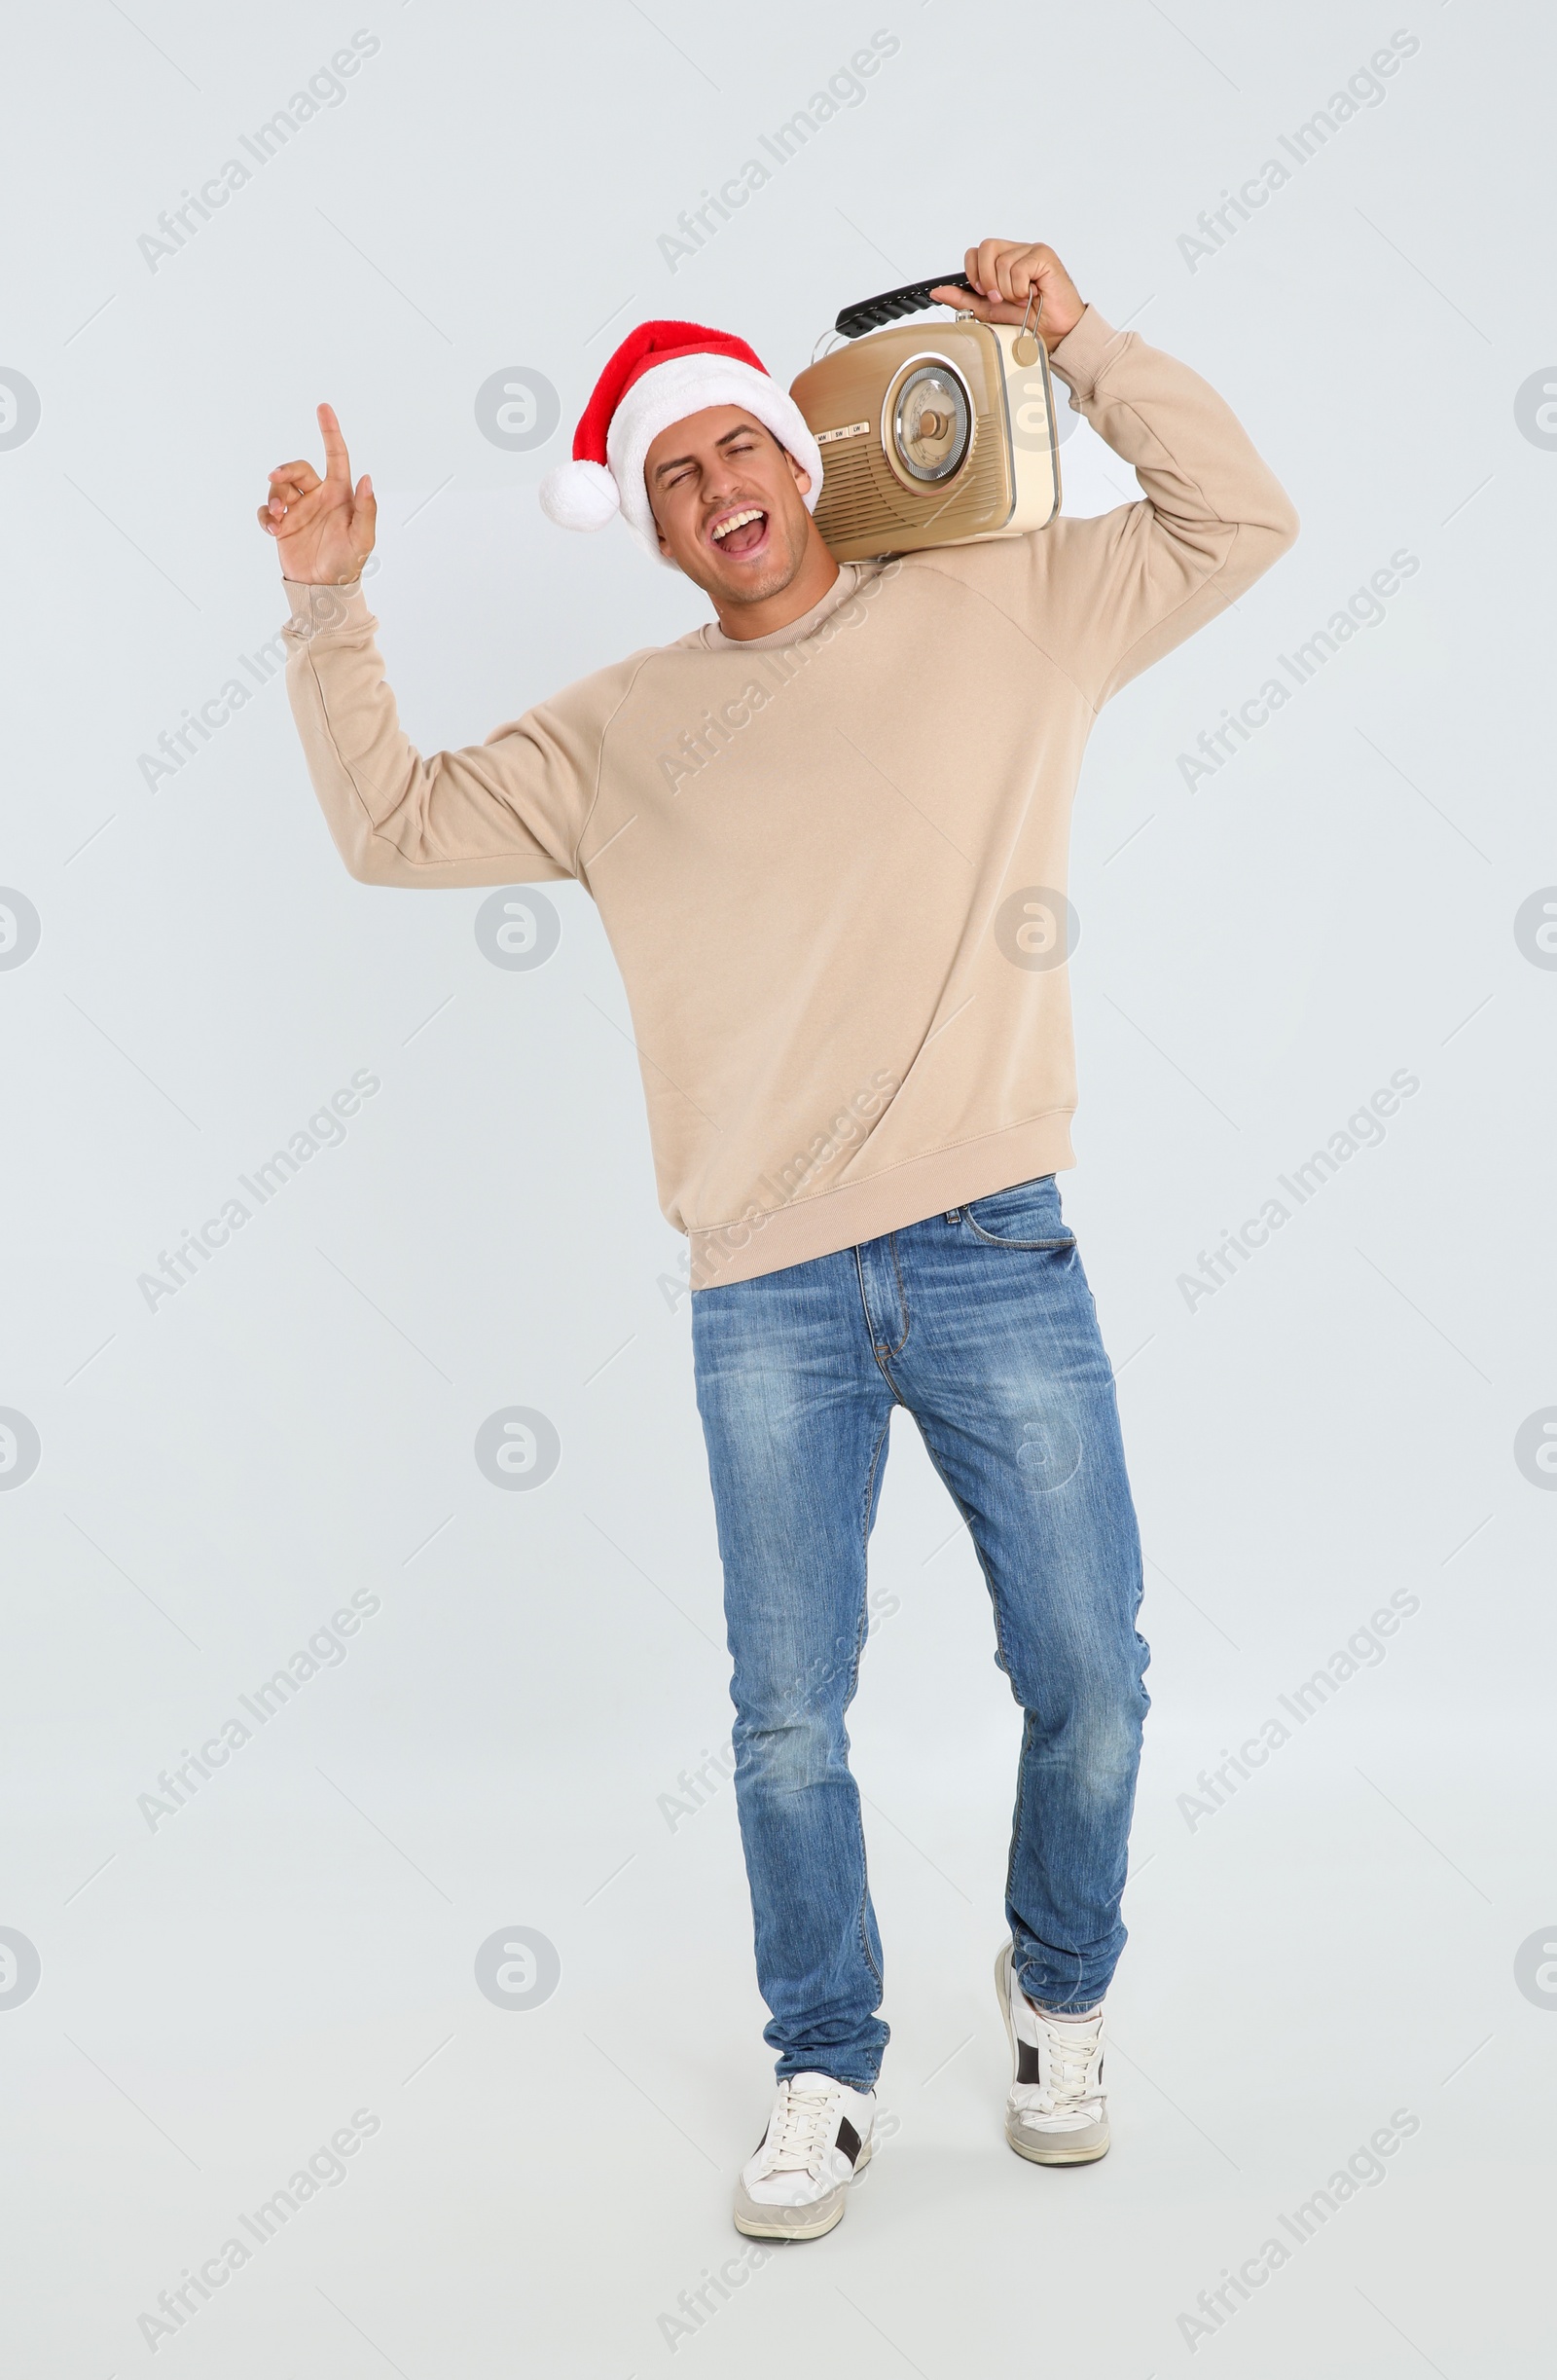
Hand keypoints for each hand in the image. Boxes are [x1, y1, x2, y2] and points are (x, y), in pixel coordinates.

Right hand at [256, 403, 376, 582]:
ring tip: (278, 517)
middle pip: (298, 469)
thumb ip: (366, 508)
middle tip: (277, 478)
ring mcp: (299, 510)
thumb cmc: (348, 564)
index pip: (336, 456)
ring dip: (274, 495)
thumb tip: (366, 478)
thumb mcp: (363, 538)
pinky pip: (267, 510)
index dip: (330, 431)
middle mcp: (318, 498)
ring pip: (280, 487)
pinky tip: (271, 528)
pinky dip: (265, 515)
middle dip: (286, 469)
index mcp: (339, 495)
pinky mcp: (283, 525)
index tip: (323, 407)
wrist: (324, 589)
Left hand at [930, 241, 1084, 353]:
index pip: (975, 251)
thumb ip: (965, 299)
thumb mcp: (989, 311)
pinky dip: (1021, 288)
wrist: (1056, 333)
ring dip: (1008, 289)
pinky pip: (1019, 267)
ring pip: (1001, 261)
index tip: (983, 293)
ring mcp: (1030, 251)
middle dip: (987, 280)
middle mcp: (1016, 251)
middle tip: (1000, 298)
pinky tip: (1032, 294)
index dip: (973, 272)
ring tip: (1021, 299)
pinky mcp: (1043, 255)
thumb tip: (939, 292)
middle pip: (985, 248)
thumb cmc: (1029, 320)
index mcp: (1002, 261)